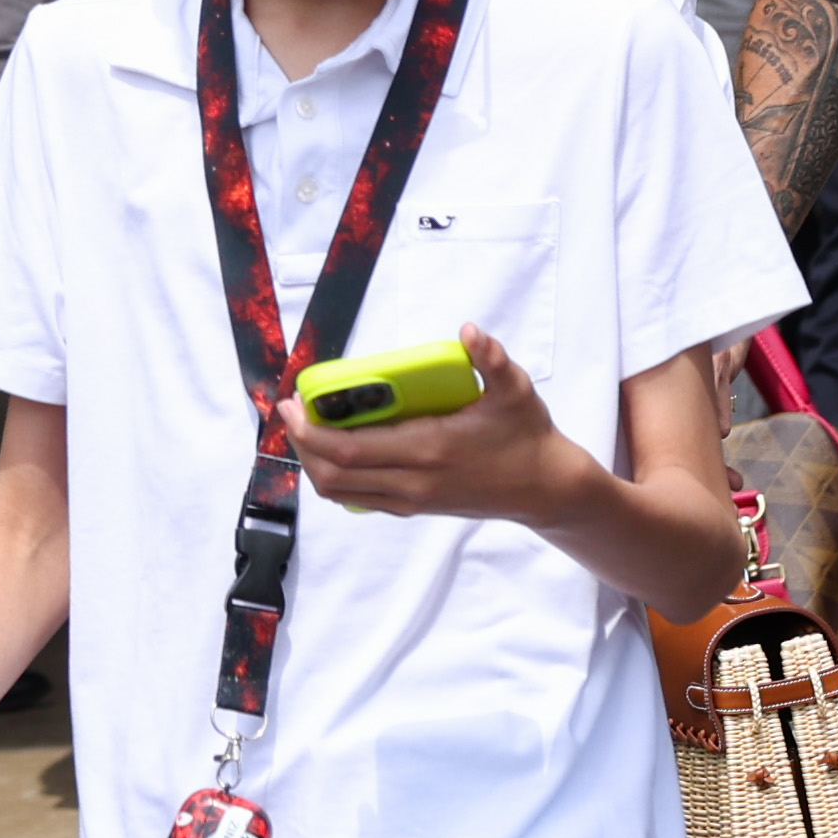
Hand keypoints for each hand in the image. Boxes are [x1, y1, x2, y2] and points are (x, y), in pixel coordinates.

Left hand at [274, 325, 599, 530]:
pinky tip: (336, 450)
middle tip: (292, 413)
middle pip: (333, 474)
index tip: (294, 405)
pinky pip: (358, 499)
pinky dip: (336, 478)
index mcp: (428, 449)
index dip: (311, 430)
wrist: (545, 487)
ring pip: (340, 492)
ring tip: (308, 430)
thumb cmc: (526, 435)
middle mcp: (413, 481)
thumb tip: (469, 331)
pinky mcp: (414, 507)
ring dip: (314, 463)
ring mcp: (411, 499)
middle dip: (302, 444)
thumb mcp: (514, 390)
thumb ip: (491, 358)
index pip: (350, 449)